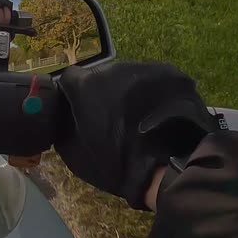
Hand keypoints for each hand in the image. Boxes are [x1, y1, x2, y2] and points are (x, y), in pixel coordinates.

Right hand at [55, 61, 216, 208]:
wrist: (171, 169)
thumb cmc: (117, 164)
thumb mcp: (74, 152)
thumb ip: (63, 124)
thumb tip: (64, 112)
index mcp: (87, 85)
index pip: (70, 78)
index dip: (74, 94)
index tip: (81, 110)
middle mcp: (114, 68)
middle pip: (102, 76)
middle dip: (103, 93)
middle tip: (112, 118)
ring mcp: (147, 68)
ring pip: (130, 77)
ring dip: (130, 92)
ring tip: (139, 119)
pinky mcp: (174, 74)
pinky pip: (156, 80)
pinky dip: (154, 94)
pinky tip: (159, 114)